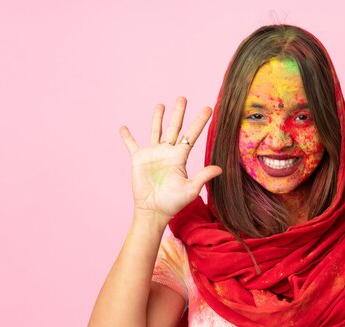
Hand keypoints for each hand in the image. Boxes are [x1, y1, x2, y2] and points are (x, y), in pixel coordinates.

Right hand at [119, 97, 221, 223]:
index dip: (200, 122)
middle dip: (179, 113)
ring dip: (158, 118)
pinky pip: (131, 145)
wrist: (154, 211)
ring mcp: (153, 154)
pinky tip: (123, 128)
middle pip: (175, 128)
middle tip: (183, 98)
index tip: (208, 108)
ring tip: (161, 104)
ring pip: (156, 131)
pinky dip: (127, 137)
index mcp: (181, 157)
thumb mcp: (191, 189)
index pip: (192, 135)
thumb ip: (203, 176)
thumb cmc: (173, 202)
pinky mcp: (138, 159)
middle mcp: (168, 152)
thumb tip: (220, 168)